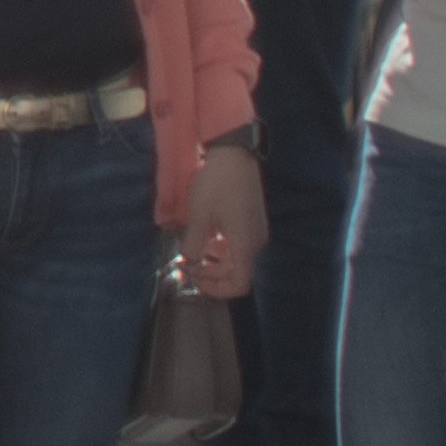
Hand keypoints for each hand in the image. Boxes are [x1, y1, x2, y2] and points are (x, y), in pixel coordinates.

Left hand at [177, 149, 267, 301]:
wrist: (234, 154)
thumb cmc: (216, 184)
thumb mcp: (199, 217)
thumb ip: (193, 245)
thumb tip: (189, 263)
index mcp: (244, 245)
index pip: (239, 285)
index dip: (217, 290)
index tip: (195, 280)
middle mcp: (255, 242)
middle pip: (237, 274)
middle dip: (212, 275)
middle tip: (188, 267)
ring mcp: (256, 232)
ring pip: (237, 260)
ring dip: (216, 262)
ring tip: (193, 252)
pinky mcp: (253, 222)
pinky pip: (239, 245)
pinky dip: (222, 248)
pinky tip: (206, 238)